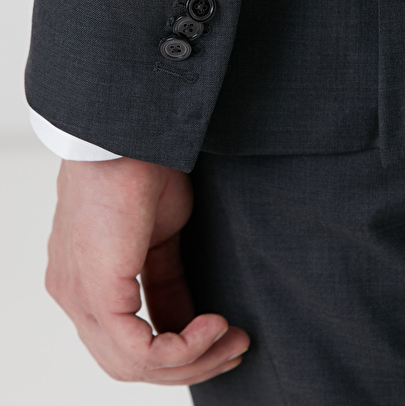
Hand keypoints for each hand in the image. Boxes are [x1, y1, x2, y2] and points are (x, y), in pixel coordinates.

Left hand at [45, 157, 249, 383]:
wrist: (129, 136)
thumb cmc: (141, 171)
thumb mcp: (161, 238)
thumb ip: (168, 283)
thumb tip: (190, 320)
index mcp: (85, 281)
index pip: (126, 341)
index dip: (178, 351)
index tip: (223, 338)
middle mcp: (74, 295)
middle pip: (128, 362)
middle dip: (190, 363)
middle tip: (234, 348)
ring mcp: (80, 296)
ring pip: (133, 364)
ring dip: (193, 359)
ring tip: (231, 338)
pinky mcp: (97, 292)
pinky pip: (140, 351)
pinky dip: (184, 348)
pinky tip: (213, 325)